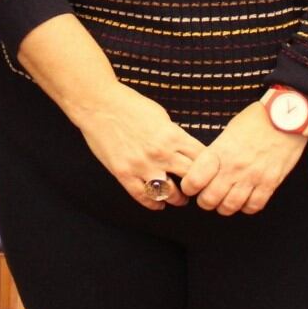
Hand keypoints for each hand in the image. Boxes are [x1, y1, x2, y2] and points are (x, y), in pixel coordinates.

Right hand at [67, 84, 206, 210]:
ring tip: (179, 199)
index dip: (209, 168)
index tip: (209, 172)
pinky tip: (158, 204)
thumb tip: (185, 149)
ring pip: (169, 193)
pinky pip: (143, 196)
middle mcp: (160, 153)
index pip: (202, 158)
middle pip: (190, 178)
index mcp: (172, 135)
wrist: (98, 104)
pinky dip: (154, 204)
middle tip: (198, 189)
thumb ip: (174, 135)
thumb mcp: (161, 116)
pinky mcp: (124, 173)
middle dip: (197, 185)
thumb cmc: (130, 105)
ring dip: (177, 198)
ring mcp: (141, 165)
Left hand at [180, 99, 307, 215]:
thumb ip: (216, 152)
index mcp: (219, 151)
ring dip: (224, 207)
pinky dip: (247, 207)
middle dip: (205, 201)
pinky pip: (254, 206)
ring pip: (230, 206)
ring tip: (225, 200)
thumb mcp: (229, 132)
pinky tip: (245, 199)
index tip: (191, 186)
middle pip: (209, 200)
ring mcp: (252, 177)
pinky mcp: (270, 183)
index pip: (193, 180)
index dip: (188, 187)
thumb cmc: (256, 120)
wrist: (287, 116)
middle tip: (207, 196)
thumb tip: (206, 168)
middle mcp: (233, 167)